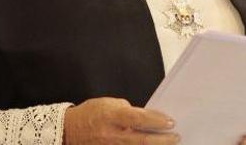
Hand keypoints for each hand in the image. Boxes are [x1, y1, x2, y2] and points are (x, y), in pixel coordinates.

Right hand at [63, 97, 179, 143]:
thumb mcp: (108, 104)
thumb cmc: (90, 114)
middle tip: (176, 137)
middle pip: (142, 141)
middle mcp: (111, 135)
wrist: (68, 132)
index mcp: (111, 117)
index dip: (157, 121)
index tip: (170, 122)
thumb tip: (146, 117)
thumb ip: (128, 110)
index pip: (139, 119)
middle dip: (162, 140)